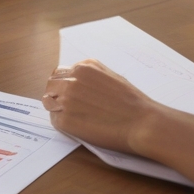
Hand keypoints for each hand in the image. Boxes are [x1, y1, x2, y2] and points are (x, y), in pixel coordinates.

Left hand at [42, 59, 161, 152]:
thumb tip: (75, 78)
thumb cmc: (132, 103)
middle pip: (51, 85)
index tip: (67, 92)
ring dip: (56, 107)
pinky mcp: (65, 119)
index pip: (60, 73)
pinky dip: (62, 122)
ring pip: (49, 101)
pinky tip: (76, 125)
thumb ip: (90, 75)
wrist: (143, 123)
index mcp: (83, 68)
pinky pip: (55, 118)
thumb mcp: (112, 76)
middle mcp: (72, 80)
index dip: (63, 83)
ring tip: (72, 115)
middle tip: (68, 106)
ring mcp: (66, 100)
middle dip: (57, 94)